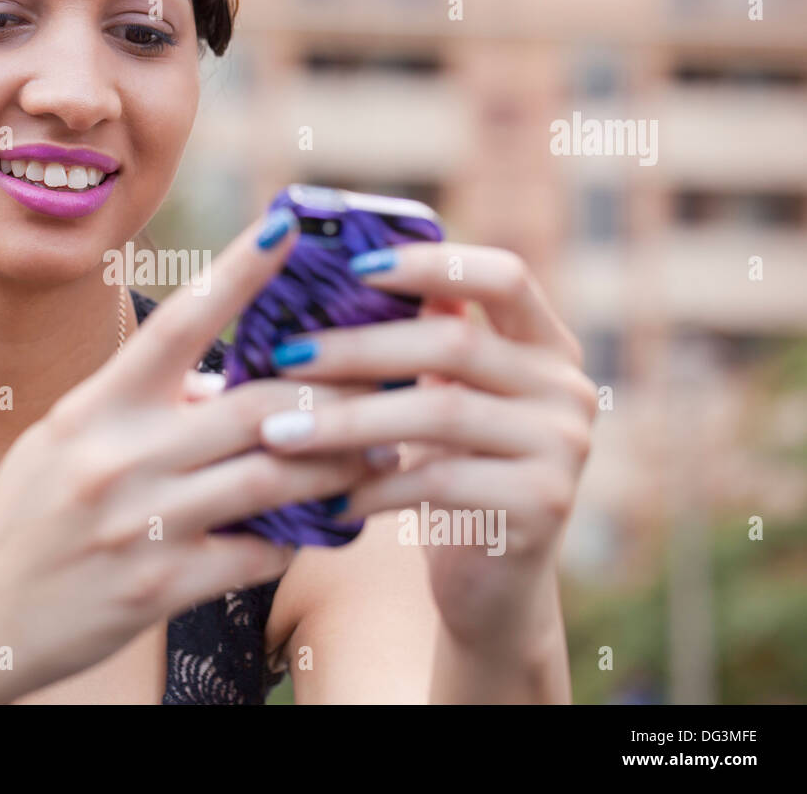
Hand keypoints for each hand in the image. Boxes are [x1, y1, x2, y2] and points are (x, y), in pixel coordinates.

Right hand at [0, 208, 382, 703]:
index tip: (287, 227)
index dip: (237, 271)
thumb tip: (218, 383)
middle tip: (383, 380)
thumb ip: (142, 407)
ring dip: (336, 466)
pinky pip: (256, 553)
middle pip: (254, 406)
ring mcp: (140, 525)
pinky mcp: (159, 589)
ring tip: (378, 453)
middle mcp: (117, 458)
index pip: (176, 322)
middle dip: (332, 392)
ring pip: (273, 479)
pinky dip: (296, 536)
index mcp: (94, 409)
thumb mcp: (66, 442)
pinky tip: (319, 525)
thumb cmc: (25, 519)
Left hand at [258, 241, 596, 650]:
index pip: (503, 276)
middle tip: (284, 356)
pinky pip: (438, 483)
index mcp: (546, 346)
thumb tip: (348, 269)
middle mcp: (567, 389)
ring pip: (439, 413)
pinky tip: (324, 495)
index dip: (432, 263)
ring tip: (279, 430)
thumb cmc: (452, 473)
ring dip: (347, 420)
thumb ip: (423, 340)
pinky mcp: (541, 507)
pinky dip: (372, 487)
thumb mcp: (444, 398)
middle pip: (455, 344)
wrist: (493, 584)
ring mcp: (563, 449)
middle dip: (357, 347)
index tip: (354, 267)